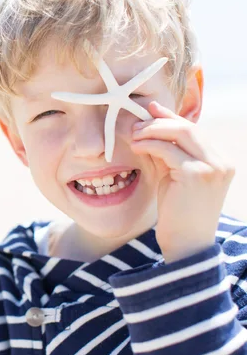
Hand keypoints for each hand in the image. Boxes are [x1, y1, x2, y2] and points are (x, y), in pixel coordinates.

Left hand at [131, 101, 234, 262]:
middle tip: (136, 124)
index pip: (194, 130)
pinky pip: (168, 150)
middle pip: (189, 127)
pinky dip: (150, 144)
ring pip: (181, 133)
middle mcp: (221, 162)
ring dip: (153, 130)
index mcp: (220, 161)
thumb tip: (150, 125)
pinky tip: (136, 147)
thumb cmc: (177, 212)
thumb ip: (166, 152)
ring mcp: (212, 167)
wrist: (185, 245)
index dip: (171, 117)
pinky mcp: (196, 175)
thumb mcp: (173, 176)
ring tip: (133, 135)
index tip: (150, 110)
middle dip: (159, 121)